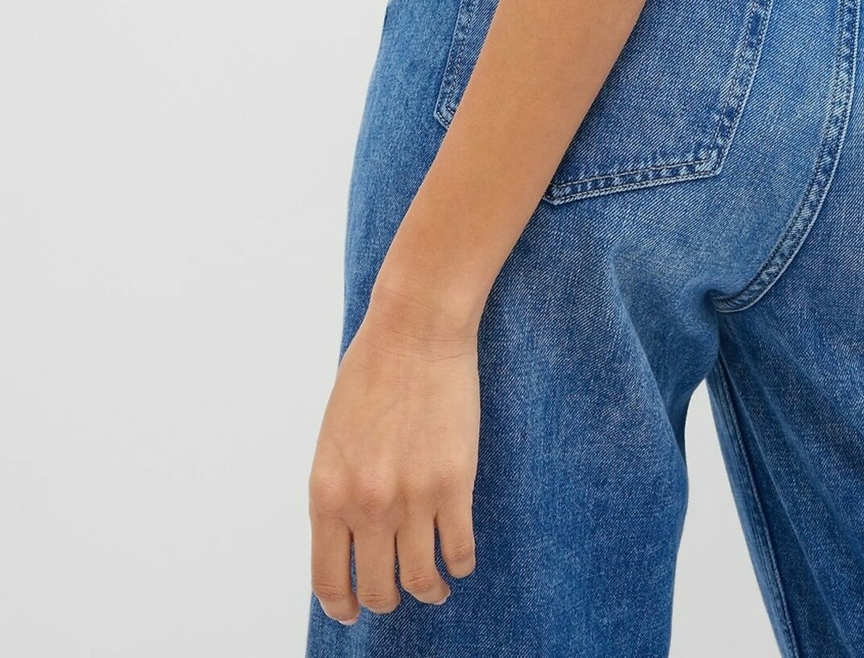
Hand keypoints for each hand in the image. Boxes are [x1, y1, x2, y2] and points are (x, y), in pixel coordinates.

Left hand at [308, 298, 481, 624]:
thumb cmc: (372, 372)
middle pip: (377, 588)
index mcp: (327, 493)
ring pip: (421, 578)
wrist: (416, 329)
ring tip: (436, 584)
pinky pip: (459, 549)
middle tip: (398, 591)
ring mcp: (412, 497)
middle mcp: (366, 505)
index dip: (342, 605)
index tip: (352, 610)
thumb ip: (338, 490)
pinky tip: (460, 559)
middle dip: (387, 598)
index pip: (328, 579)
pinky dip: (460, 564)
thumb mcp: (333, 440)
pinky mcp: (455, 483)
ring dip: (429, 589)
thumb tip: (349, 535)